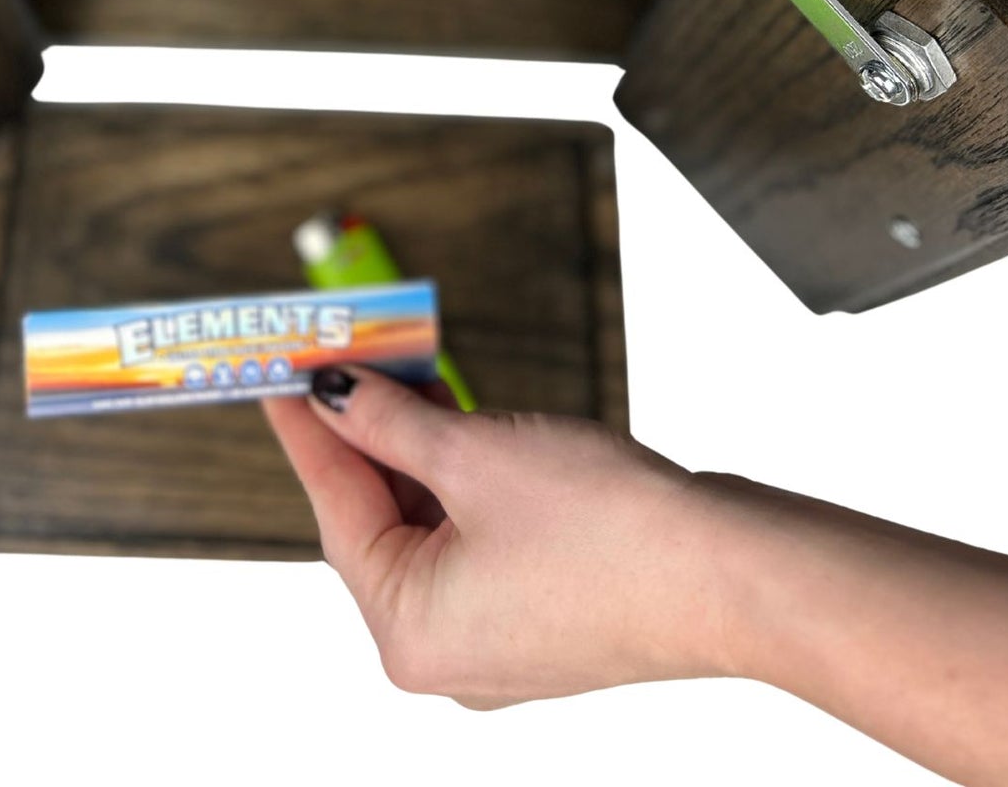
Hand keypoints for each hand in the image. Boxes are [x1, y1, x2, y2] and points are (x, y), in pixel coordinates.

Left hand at [267, 368, 1007, 785]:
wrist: (729, 573)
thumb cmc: (610, 532)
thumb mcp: (475, 455)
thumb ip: (393, 422)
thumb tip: (338, 393)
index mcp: (410, 632)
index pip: (335, 510)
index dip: (307, 430)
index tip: (278, 375)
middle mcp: (443, 651)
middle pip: (379, 519)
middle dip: (367, 432)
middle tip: (344, 356)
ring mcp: (495, 638)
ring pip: (430, 525)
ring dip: (418, 448)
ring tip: (403, 370)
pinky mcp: (540, 613)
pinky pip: (476, 538)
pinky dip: (463, 480)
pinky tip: (459, 418)